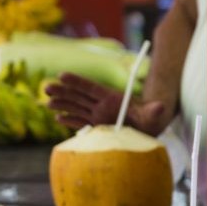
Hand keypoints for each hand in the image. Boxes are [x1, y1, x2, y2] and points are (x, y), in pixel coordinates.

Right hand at [46, 72, 165, 134]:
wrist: (148, 130)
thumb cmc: (150, 120)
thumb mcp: (153, 115)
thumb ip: (153, 111)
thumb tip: (160, 108)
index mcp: (111, 97)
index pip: (90, 88)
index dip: (76, 81)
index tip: (62, 75)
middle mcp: (101, 105)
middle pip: (78, 96)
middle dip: (63, 91)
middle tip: (46, 87)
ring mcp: (97, 116)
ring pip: (76, 108)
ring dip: (62, 105)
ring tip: (47, 103)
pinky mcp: (96, 127)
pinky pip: (80, 123)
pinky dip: (70, 120)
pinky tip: (58, 118)